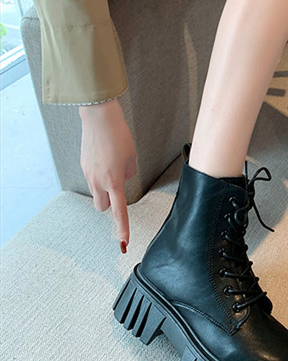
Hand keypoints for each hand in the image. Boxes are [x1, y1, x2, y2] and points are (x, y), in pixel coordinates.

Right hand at [79, 99, 136, 252]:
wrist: (99, 118)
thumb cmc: (119, 135)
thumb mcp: (131, 157)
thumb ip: (128, 174)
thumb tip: (121, 180)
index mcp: (114, 181)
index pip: (119, 211)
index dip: (122, 227)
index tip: (124, 242)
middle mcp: (98, 181)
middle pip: (102, 207)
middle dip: (109, 205)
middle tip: (118, 191)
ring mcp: (88, 174)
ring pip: (96, 193)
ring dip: (104, 189)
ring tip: (112, 168)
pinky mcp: (83, 165)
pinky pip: (92, 178)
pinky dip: (99, 175)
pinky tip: (105, 158)